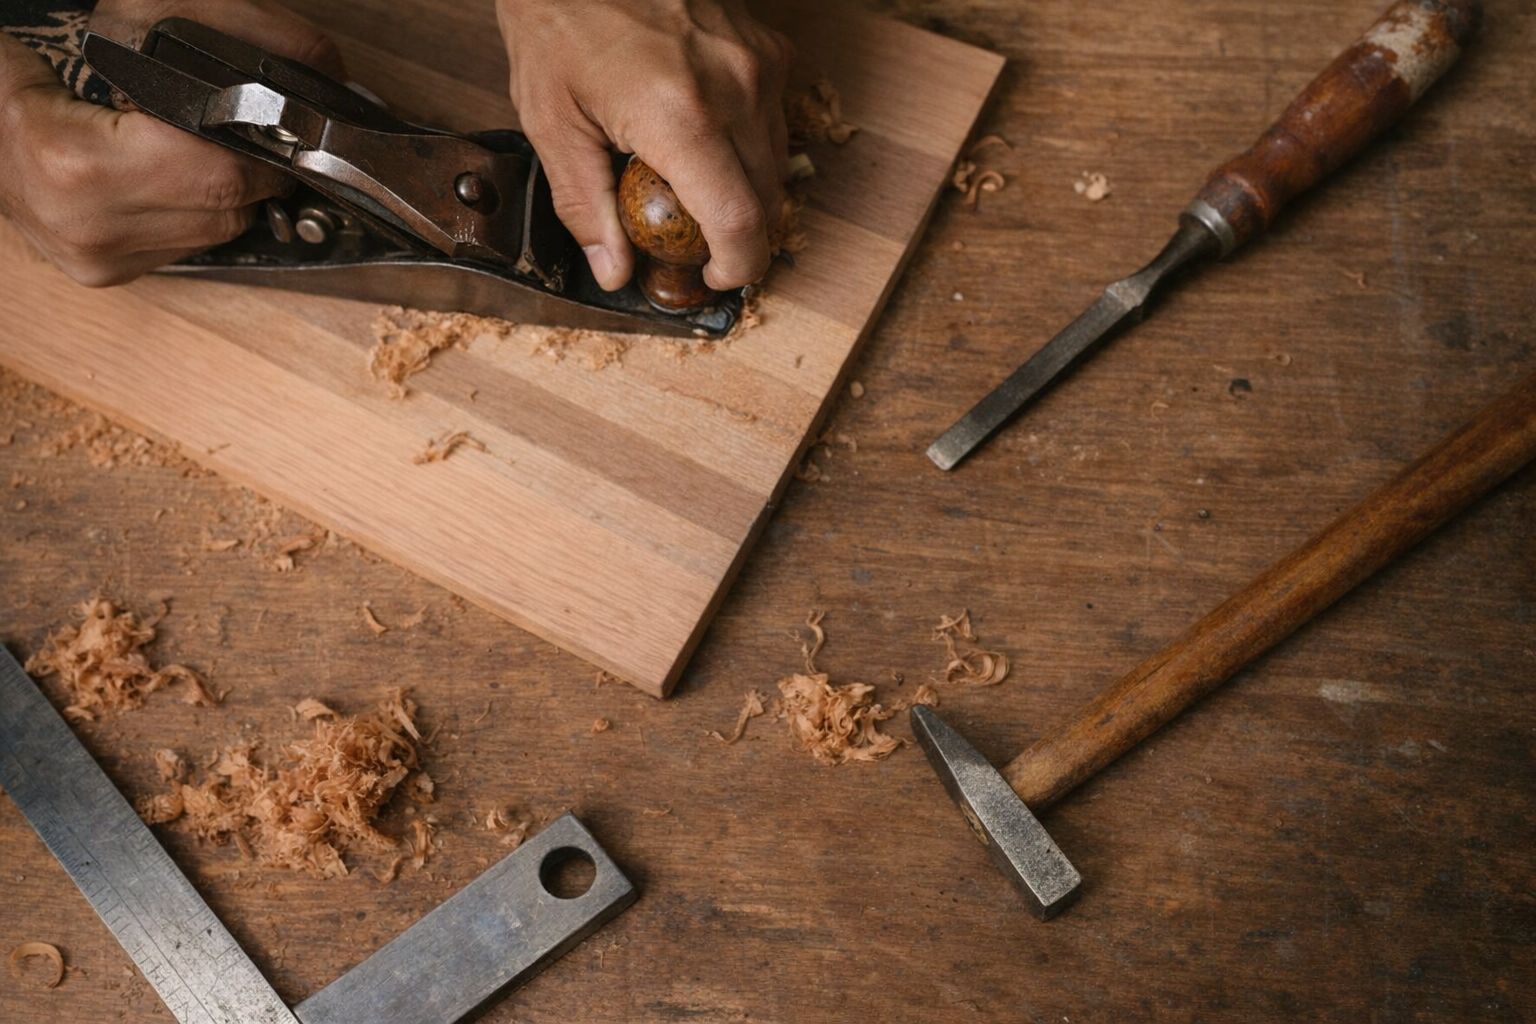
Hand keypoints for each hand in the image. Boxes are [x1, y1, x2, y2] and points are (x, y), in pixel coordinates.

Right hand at [0, 0, 340, 286]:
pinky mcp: (107, 272)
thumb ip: (195, 40)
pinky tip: (181, 178)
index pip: (221, 170)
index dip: (263, 146)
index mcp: (78, 163)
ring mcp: (99, 257)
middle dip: (256, 167)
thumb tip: (312, 59)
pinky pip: (191, 246)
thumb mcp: (102, 36)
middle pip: (228, 206)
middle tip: (260, 133)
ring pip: (219, 232)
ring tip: (210, 148)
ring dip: (232, 192)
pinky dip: (201, 212)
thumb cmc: (28, 80)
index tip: (282, 124)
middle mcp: (91, 225)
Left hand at [498, 0, 791, 291]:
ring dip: (745, 190)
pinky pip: (774, 120)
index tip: (715, 278)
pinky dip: (748, 145)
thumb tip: (612, 269)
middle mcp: (734, 88)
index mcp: (679, 115)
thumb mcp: (551, 119)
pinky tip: (704, 137)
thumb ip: (585, 204)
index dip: (736, 267)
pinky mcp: (767, 47)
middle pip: (768, 200)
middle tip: (694, 242)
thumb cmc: (559, 15)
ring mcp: (757, 64)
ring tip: (692, 186)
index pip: (740, 222)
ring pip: (777, 163)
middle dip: (739, 236)